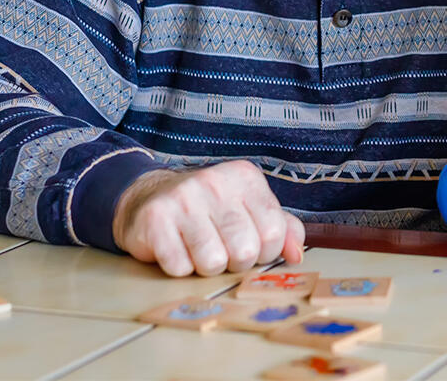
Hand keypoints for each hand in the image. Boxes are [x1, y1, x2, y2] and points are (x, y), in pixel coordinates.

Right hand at [112, 160, 304, 276]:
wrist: (150, 197)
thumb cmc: (209, 210)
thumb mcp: (250, 209)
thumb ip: (281, 229)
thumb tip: (297, 255)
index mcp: (246, 178)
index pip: (274, 232)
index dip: (265, 252)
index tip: (251, 246)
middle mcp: (216, 182)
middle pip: (245, 251)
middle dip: (235, 262)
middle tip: (222, 249)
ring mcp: (183, 198)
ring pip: (213, 262)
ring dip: (207, 267)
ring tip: (198, 249)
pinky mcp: (155, 218)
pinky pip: (180, 267)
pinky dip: (180, 268)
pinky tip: (177, 249)